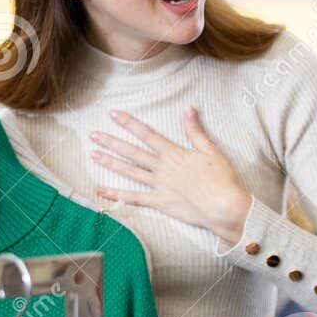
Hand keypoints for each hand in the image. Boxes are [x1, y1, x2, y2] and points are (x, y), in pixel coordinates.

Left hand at [90, 108, 252, 243]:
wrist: (223, 206)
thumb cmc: (221, 179)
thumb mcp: (210, 150)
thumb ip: (195, 131)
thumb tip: (188, 109)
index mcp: (174, 154)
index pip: (147, 134)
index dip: (129, 123)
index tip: (113, 115)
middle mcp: (162, 168)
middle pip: (132, 152)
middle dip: (111, 142)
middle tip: (93, 135)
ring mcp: (158, 186)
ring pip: (129, 172)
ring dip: (110, 163)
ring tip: (93, 156)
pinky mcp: (159, 202)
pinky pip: (134, 198)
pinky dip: (117, 195)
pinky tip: (101, 191)